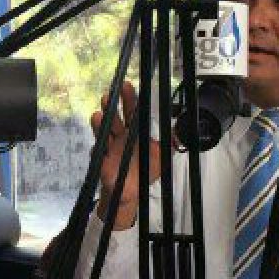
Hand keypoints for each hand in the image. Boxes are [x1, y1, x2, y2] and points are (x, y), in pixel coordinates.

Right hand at [90, 82, 161, 229]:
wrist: (131, 192)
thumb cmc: (144, 171)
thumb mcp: (161, 155)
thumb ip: (170, 143)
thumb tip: (181, 132)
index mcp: (135, 132)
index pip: (133, 112)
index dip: (130, 99)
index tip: (128, 87)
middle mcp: (121, 136)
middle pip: (116, 117)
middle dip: (113, 104)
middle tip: (110, 93)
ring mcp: (110, 147)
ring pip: (104, 131)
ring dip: (100, 123)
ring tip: (98, 115)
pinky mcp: (103, 159)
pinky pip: (98, 152)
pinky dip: (97, 148)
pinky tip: (97, 146)